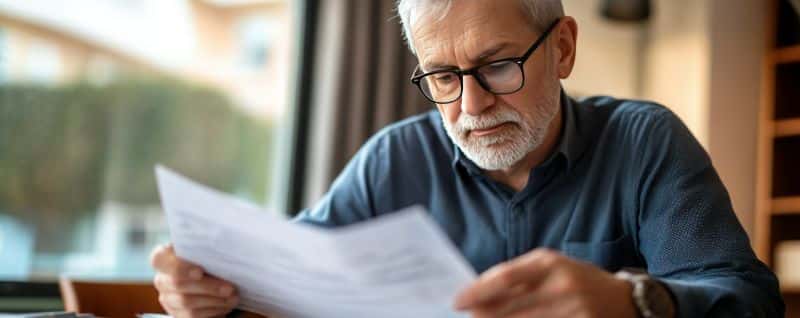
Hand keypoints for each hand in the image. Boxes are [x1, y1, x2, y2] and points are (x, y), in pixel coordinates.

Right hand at [151, 244, 238, 317]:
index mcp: (164, 258)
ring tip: (233, 297)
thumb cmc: (208, 256)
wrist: (212, 274)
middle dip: (207, 287)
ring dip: (214, 301)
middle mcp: (162, 279)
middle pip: (177, 284)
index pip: (159, 259)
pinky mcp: (178, 313)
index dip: (178, 266)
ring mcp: (168, 298)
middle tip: (230, 288)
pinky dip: (212, 311)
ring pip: (186, 303)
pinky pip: (192, 316)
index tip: (200, 272)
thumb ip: (208, 247)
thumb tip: (224, 244)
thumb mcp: (206, 248)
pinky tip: (226, 305)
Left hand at [453, 248, 636, 317]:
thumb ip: (520, 276)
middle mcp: (561, 285)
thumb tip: (480, 290)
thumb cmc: (578, 281)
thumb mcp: (553, 267)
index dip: (478, 290)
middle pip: (510, 306)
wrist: (626, 301)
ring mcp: (573, 310)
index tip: (458, 301)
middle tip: (467, 316)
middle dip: (483, 314)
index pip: (505, 277)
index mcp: (551, 263)